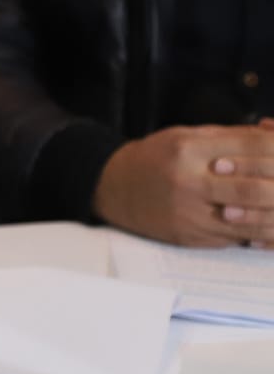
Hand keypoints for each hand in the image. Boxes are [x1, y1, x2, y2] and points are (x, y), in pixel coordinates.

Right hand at [94, 121, 273, 247]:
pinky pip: (236, 238)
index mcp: (188, 149)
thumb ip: (231, 137)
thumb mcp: (187, 135)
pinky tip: (269, 226)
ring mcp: (188, 213)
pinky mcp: (189, 236)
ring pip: (251, 220)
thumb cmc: (155, 158)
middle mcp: (187, 182)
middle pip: (256, 188)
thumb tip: (273, 138)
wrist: (115, 187)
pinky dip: (261, 233)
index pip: (252, 148)